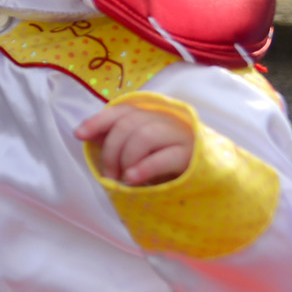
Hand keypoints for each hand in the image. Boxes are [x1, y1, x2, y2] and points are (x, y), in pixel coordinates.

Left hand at [77, 104, 194, 185]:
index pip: (122, 111)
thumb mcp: (142, 151)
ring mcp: (182, 137)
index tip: (79, 135)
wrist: (212, 181)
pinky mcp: (193, 157)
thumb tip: (87, 134)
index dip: (98, 121)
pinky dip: (144, 167)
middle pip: (129, 124)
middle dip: (112, 150)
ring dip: (126, 159)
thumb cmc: (170, 166)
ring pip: (145, 136)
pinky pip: (165, 157)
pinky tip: (132, 179)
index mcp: (153, 116)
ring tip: (123, 180)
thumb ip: (120, 139)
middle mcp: (167, 121)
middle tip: (109, 175)